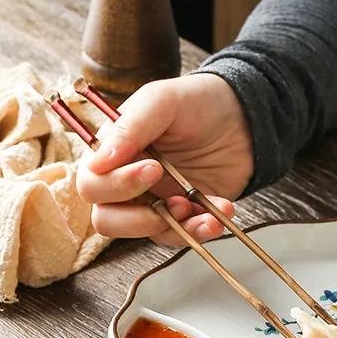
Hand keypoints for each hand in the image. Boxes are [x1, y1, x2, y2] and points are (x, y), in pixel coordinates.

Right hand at [77, 73, 253, 245]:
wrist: (244, 118)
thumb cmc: (196, 102)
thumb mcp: (161, 101)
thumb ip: (129, 127)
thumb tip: (99, 162)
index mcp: (113, 155)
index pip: (91, 185)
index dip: (116, 185)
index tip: (153, 168)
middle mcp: (128, 184)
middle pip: (108, 220)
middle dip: (139, 219)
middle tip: (175, 201)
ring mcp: (156, 202)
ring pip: (146, 235)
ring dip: (175, 228)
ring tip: (201, 211)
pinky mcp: (185, 216)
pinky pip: (182, 236)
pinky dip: (200, 231)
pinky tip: (218, 215)